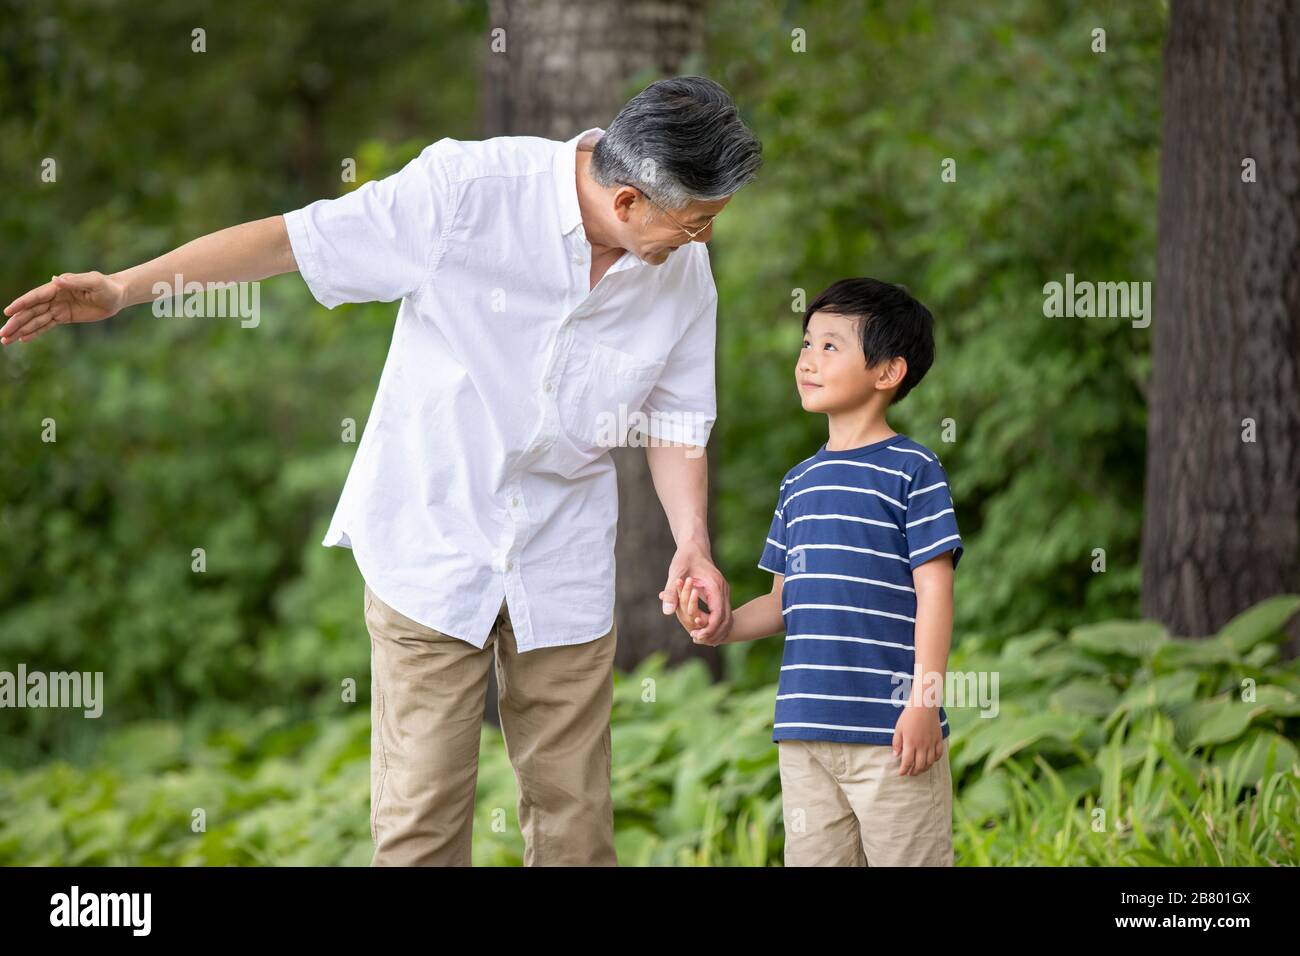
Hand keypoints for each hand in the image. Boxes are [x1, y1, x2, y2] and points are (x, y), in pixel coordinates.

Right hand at [2, 271, 127, 344]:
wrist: (117, 296)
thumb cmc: (106, 286)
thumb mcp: (94, 282)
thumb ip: (75, 281)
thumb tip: (56, 279)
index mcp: (58, 287)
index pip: (35, 297)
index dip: (21, 304)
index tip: (8, 312)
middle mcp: (54, 298)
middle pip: (31, 311)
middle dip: (16, 322)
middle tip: (2, 334)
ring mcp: (58, 308)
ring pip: (36, 320)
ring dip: (21, 330)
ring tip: (6, 340)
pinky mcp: (64, 317)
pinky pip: (46, 326)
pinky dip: (34, 332)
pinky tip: (23, 339)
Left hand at [659, 543, 732, 644]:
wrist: (694, 547)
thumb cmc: (684, 558)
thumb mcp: (675, 573)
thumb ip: (671, 592)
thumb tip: (666, 612)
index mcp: (715, 585)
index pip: (718, 613)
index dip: (709, 627)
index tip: (697, 636)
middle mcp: (723, 590)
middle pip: (726, 618)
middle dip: (714, 633)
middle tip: (698, 641)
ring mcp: (724, 593)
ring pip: (726, 618)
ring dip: (716, 630)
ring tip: (700, 639)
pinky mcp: (720, 594)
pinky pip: (722, 613)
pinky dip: (715, 624)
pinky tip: (704, 631)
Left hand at [891, 704, 944, 775]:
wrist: (924, 705)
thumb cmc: (908, 716)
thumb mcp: (898, 728)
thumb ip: (896, 743)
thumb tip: (896, 755)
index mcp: (910, 743)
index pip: (907, 762)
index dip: (903, 770)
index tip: (901, 773)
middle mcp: (922, 745)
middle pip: (919, 765)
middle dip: (913, 772)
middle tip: (909, 773)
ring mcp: (931, 743)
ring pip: (929, 762)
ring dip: (924, 769)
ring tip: (919, 770)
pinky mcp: (938, 739)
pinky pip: (939, 754)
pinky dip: (934, 760)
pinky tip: (930, 761)